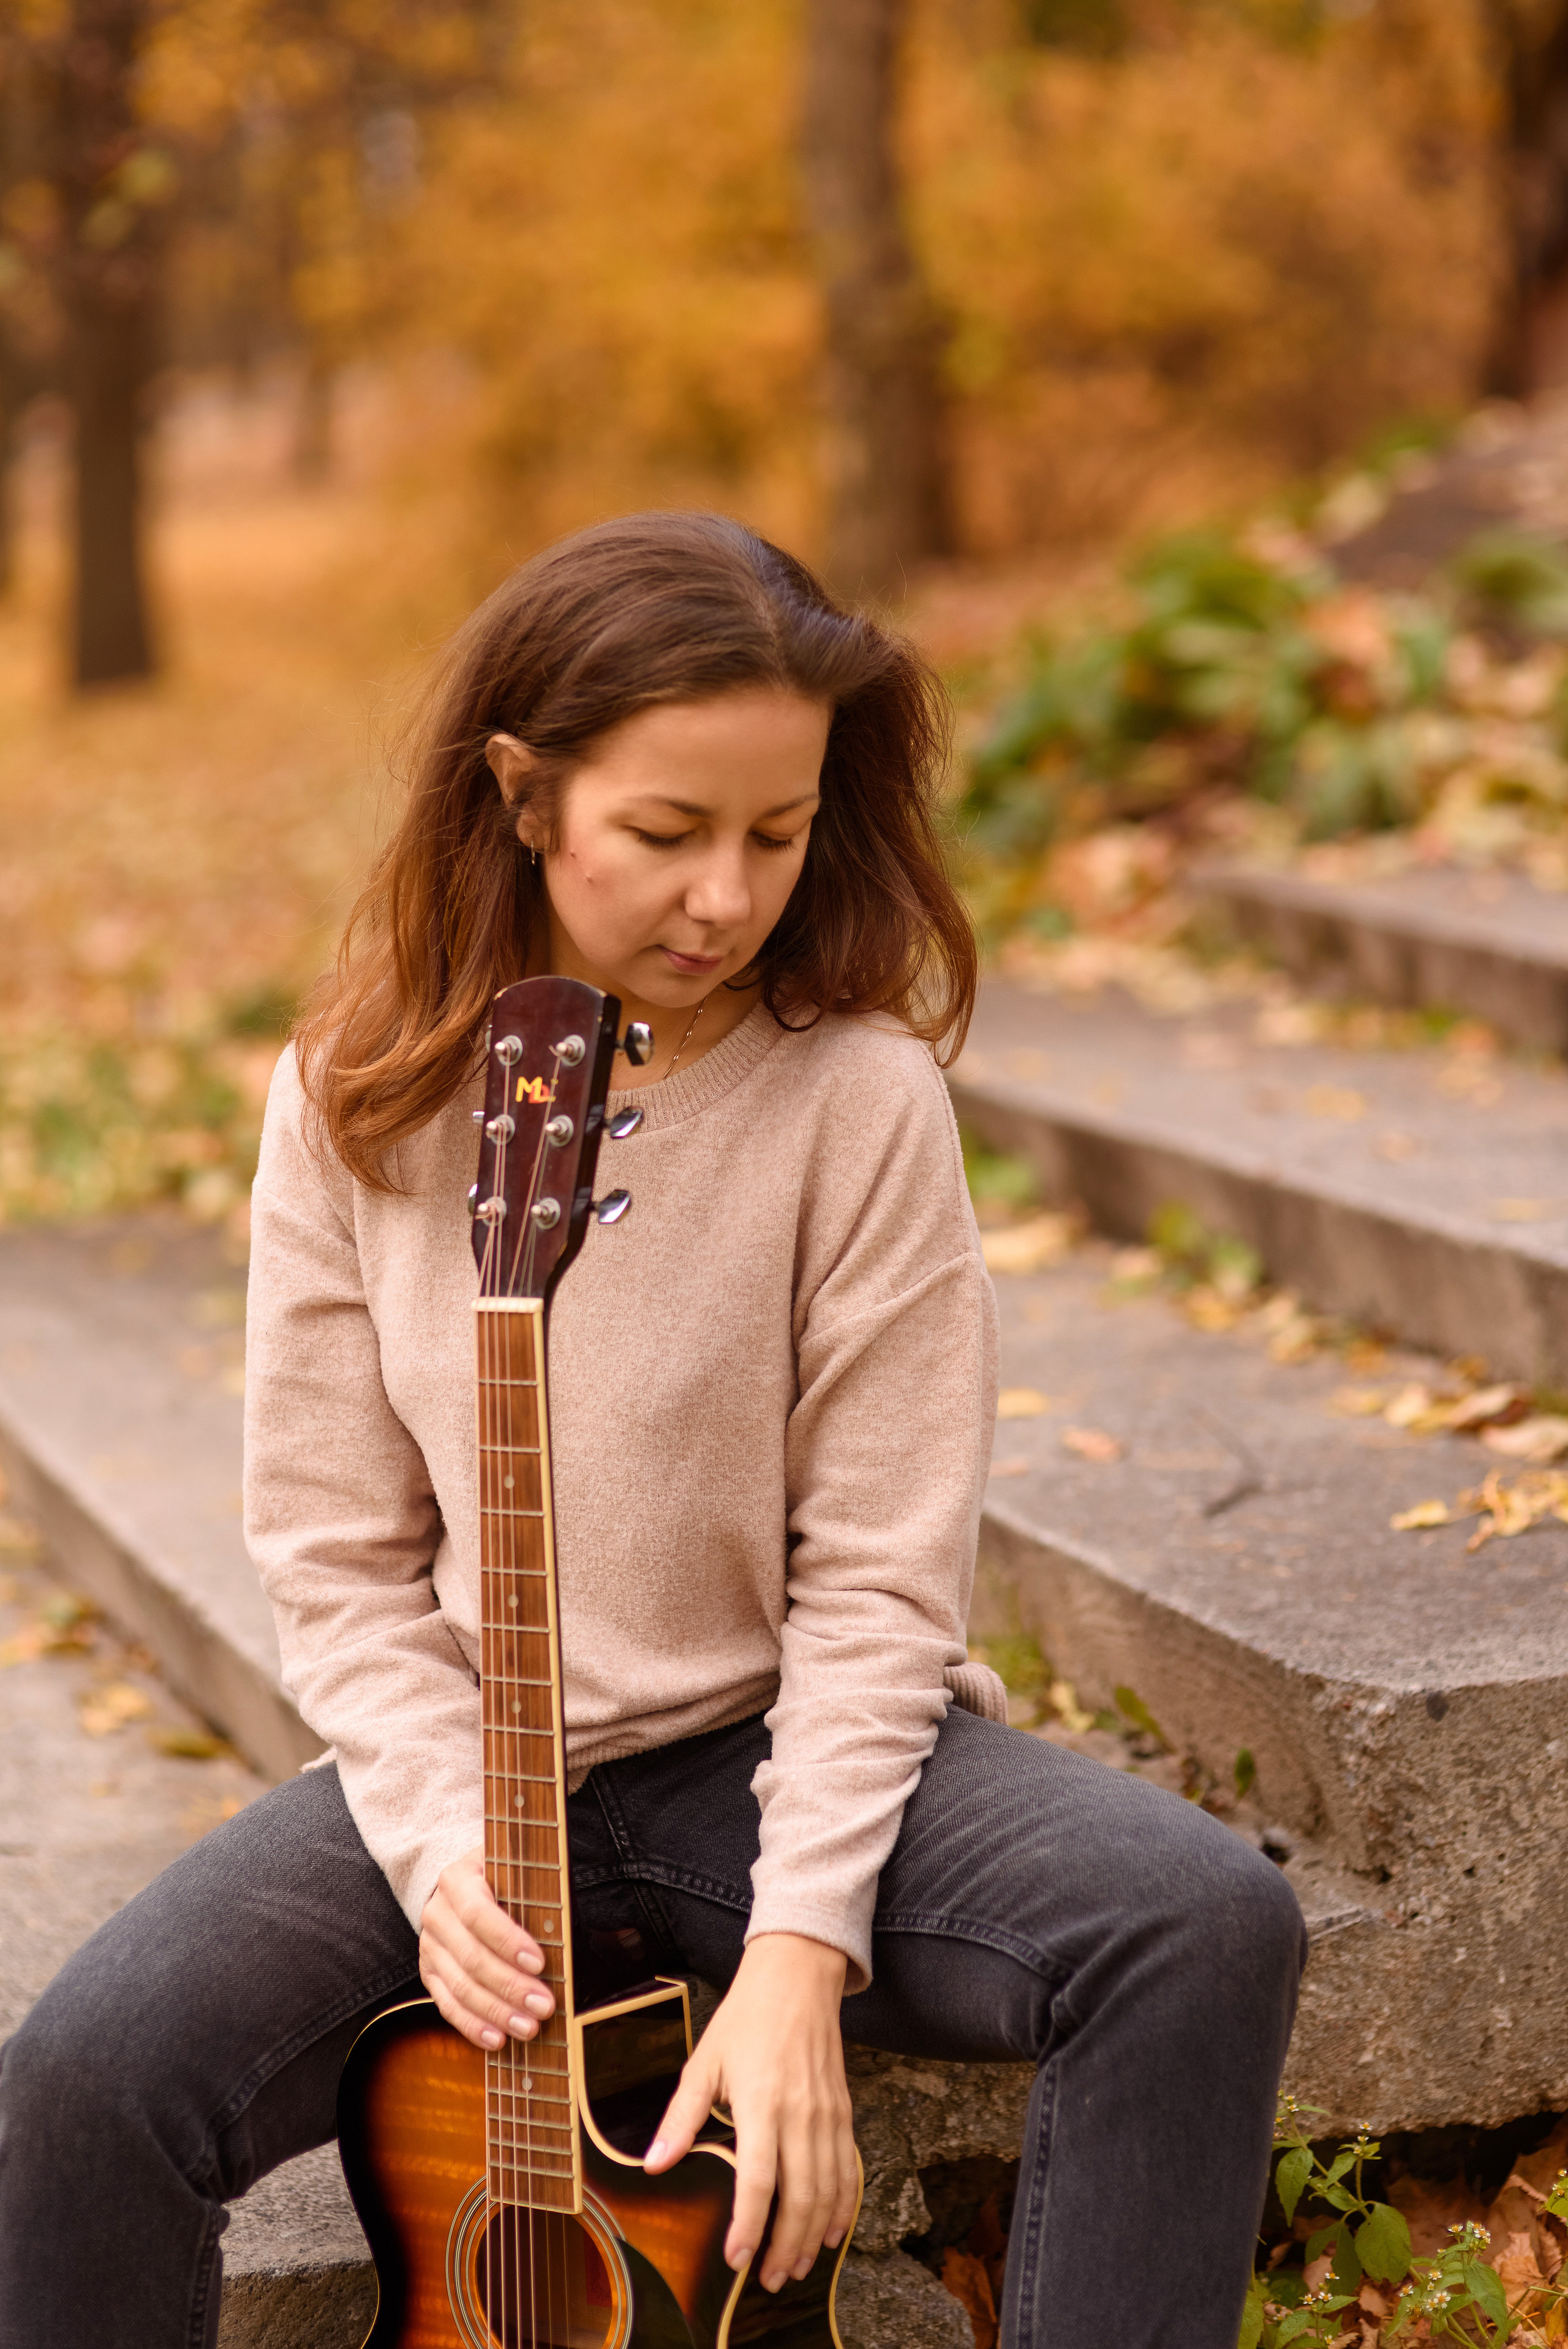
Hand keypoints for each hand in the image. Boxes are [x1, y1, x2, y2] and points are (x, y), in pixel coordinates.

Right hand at [419, 1845, 555, 2050]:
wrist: (465, 1884)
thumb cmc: (504, 1879)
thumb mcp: (515, 1871)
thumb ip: (533, 1888)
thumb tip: (564, 1925)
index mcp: (458, 1879)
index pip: (478, 1914)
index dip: (507, 1941)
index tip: (539, 1962)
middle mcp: (437, 1913)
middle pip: (471, 1957)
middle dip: (510, 1986)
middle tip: (545, 2006)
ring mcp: (430, 1946)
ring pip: (460, 1986)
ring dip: (496, 2012)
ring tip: (529, 2027)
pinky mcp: (429, 1974)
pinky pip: (447, 2005)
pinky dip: (473, 2026)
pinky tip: (497, 2039)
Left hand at [644, 1934, 856, 2292]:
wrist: (797, 1977)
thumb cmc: (746, 2018)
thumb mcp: (704, 2062)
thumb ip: (682, 2119)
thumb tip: (654, 2166)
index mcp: (762, 2102)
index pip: (759, 2182)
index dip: (748, 2227)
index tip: (736, 2259)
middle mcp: (800, 2113)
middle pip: (800, 2198)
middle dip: (785, 2248)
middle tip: (768, 2280)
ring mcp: (827, 2114)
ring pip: (828, 2192)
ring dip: (812, 2237)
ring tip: (794, 2268)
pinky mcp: (843, 2112)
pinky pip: (848, 2171)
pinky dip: (841, 2208)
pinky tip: (829, 2233)